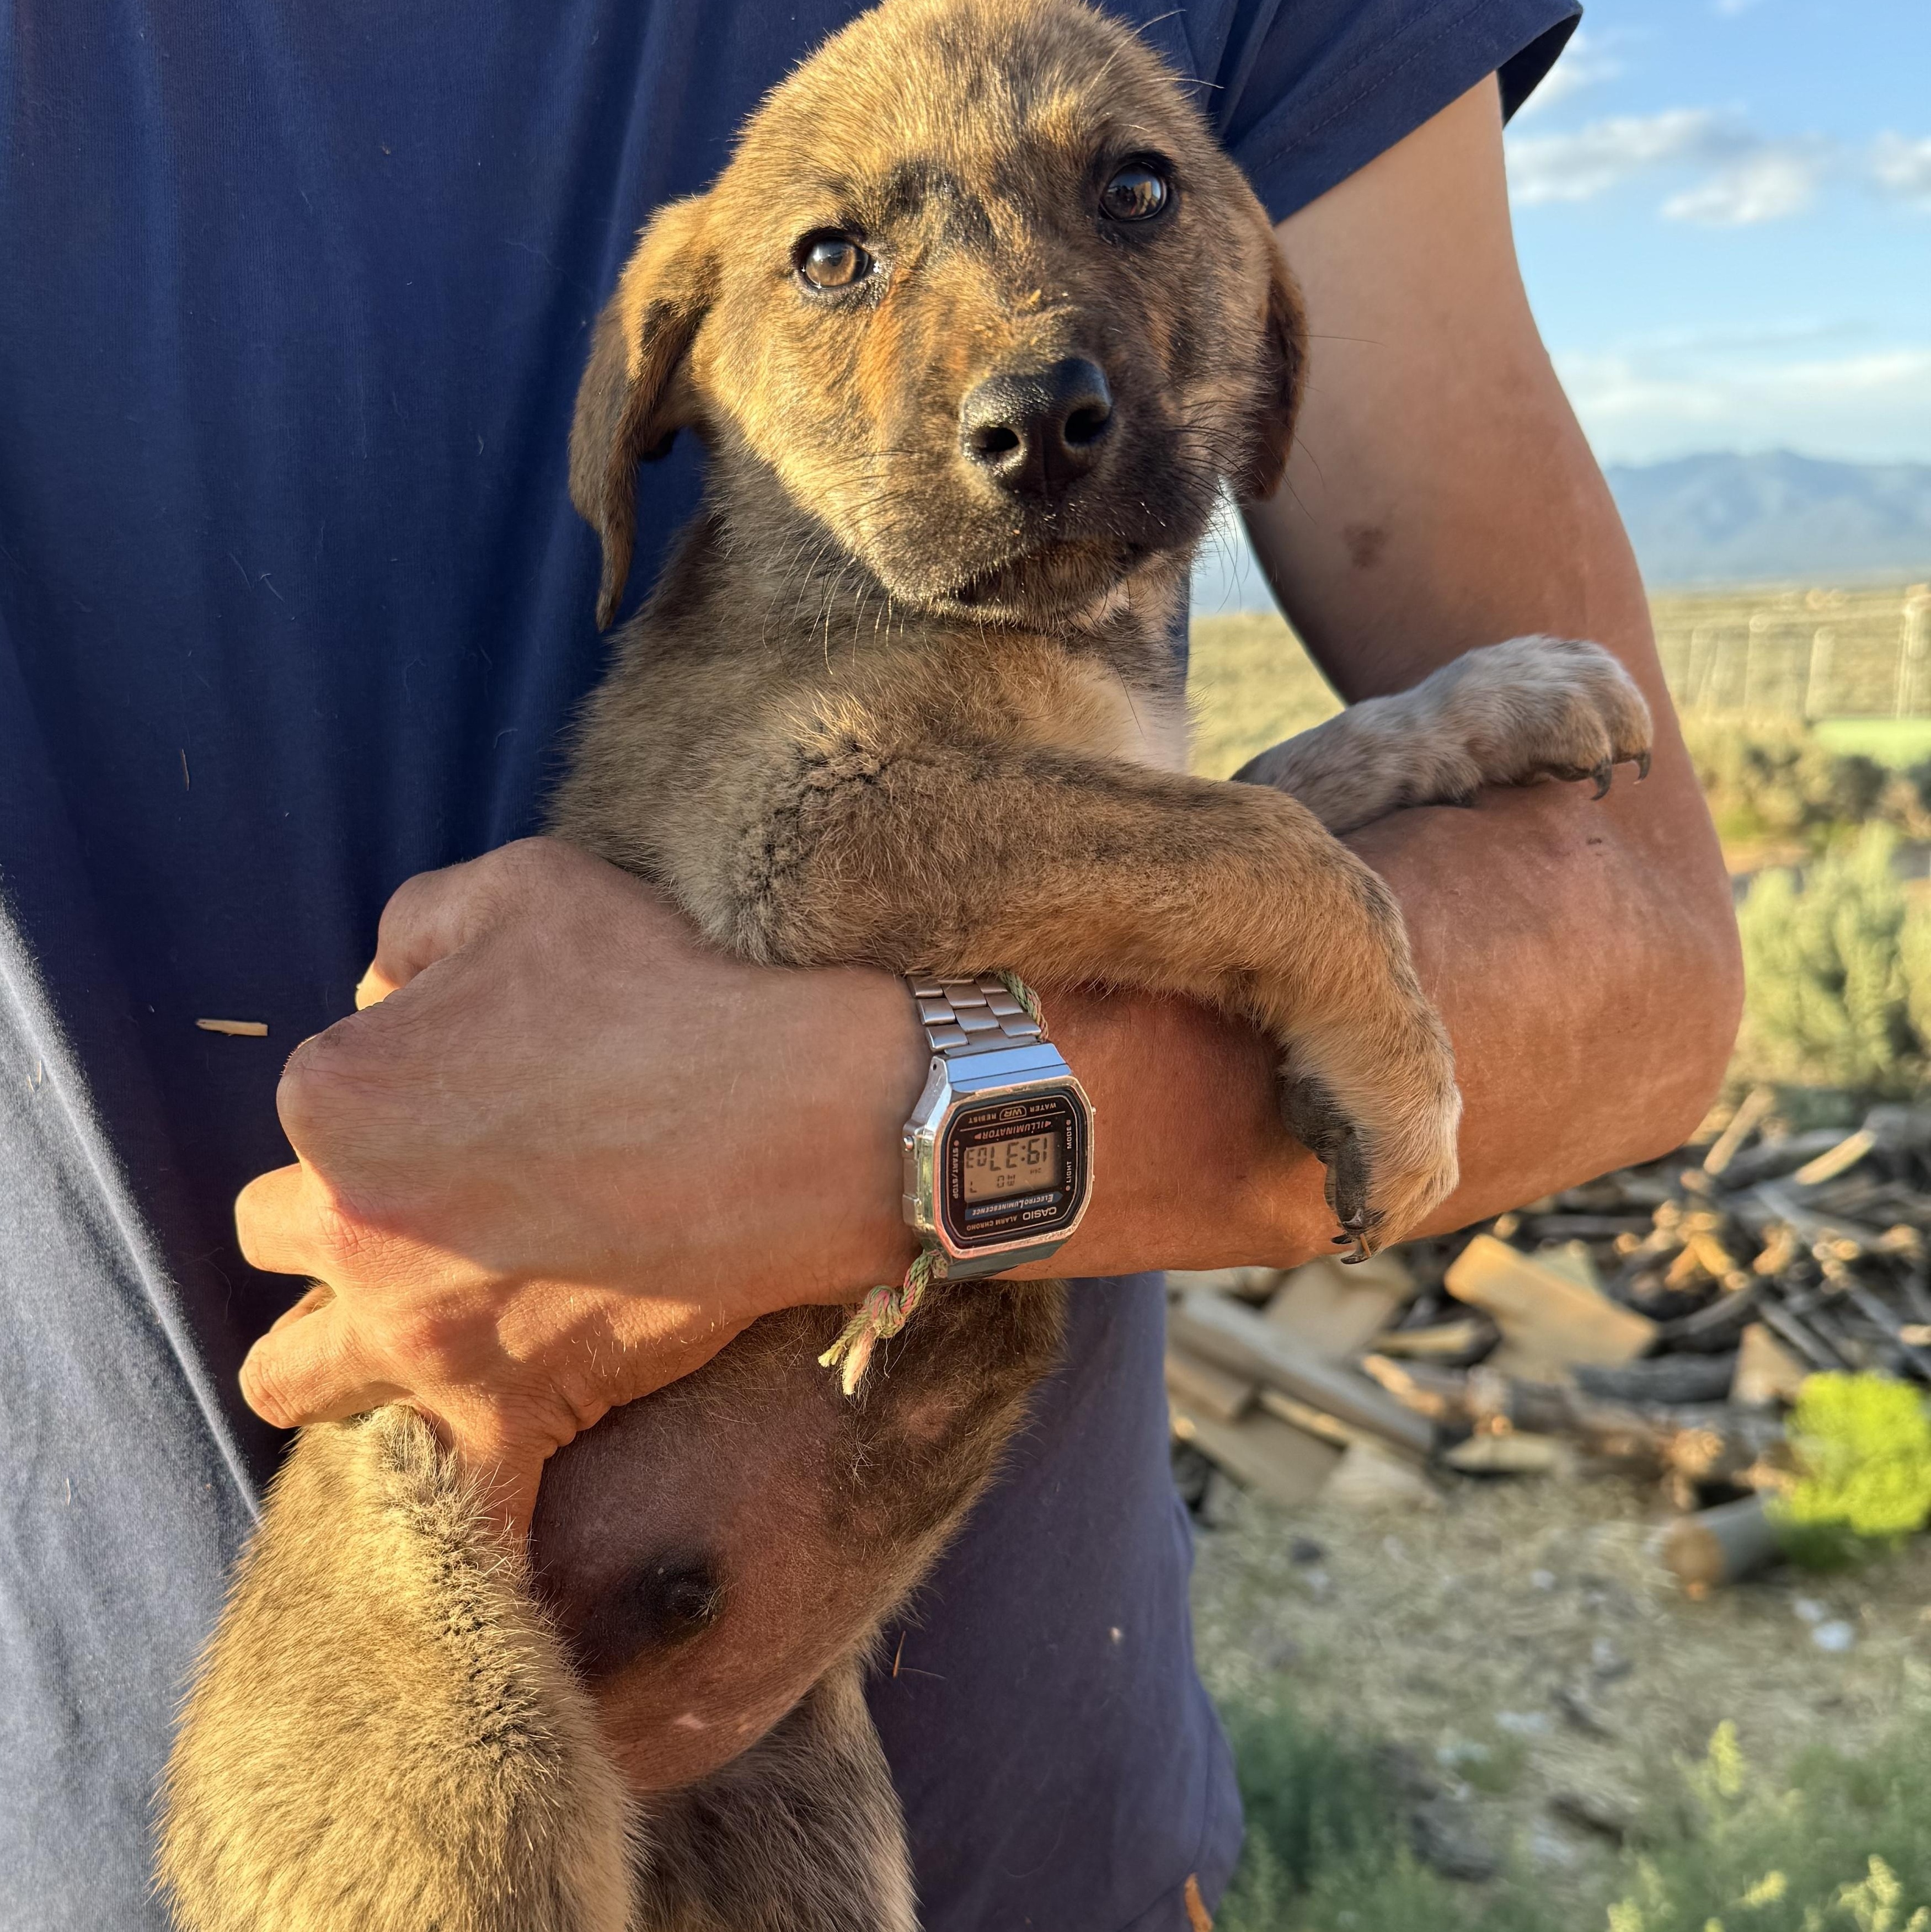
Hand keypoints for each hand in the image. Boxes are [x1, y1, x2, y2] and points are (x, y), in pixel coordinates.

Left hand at [236, 838, 926, 1534]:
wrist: (795, 1111)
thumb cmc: (666, 989)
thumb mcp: (521, 886)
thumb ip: (408, 930)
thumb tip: (378, 999)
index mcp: (338, 1096)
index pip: (311, 1108)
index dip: (394, 1092)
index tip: (482, 1090)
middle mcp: (349, 1225)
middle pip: (278, 1241)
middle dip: (335, 1220)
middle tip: (436, 1204)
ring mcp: (420, 1336)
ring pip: (290, 1379)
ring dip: (328, 1355)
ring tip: (408, 1330)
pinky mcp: (507, 1415)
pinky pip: (457, 1510)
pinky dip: (454, 1516)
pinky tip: (469, 1516)